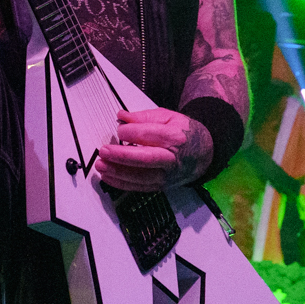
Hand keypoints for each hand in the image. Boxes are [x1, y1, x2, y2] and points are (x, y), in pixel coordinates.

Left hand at [94, 108, 212, 191]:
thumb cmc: (184, 133)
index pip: (151, 135)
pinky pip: (140, 187)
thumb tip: (121, 116)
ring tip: (101, 165)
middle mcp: (172, 158)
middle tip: (104, 151)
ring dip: (118, 172)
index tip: (119, 130)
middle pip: (146, 159)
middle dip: (122, 156)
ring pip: (141, 177)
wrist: (204, 153)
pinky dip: (122, 184)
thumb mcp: (168, 117)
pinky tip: (108, 177)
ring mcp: (167, 175)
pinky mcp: (162, 186)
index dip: (132, 133)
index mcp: (175, 137)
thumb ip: (143, 117)